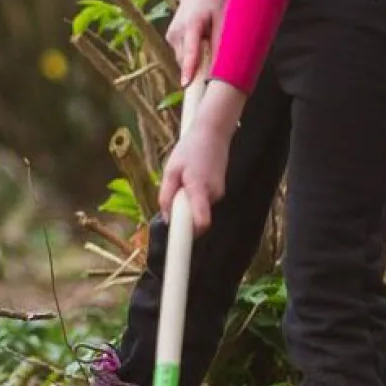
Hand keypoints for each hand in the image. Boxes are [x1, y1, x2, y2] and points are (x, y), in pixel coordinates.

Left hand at [157, 82, 244, 232]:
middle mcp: (213, 196)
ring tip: (184, 176)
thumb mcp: (170, 169)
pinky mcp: (219, 193)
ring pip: (196, 209)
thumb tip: (166, 218)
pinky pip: (201, 202)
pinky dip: (193, 196)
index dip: (189, 238)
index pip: (200, 223)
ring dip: (185, 200)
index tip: (179, 253)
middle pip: (193, 218)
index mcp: (199, 189)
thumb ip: (166, 195)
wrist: (214, 133)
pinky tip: (192, 176)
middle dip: (180, 211)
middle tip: (174, 187)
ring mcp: (219, 195)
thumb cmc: (190, 149)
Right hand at [168, 0, 224, 87]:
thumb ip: (220, 41)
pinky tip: (200, 42)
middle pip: (186, 60)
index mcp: (191, 25)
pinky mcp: (170, 38)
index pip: (190, 50)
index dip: (189, 68)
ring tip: (207, 45)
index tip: (186, 84)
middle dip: (197, 69)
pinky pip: (181, 54)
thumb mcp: (222, 18)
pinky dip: (191, 55)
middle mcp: (177, 31)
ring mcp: (171, 35)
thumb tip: (220, 65)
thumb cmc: (212, 4)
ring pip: (183, 59)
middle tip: (211, 73)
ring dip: (195, 61)